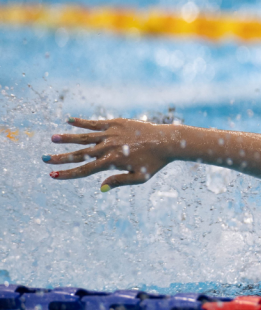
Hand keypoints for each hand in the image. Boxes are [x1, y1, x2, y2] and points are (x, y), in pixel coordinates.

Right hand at [44, 118, 172, 191]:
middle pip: (80, 154)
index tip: (53, 175)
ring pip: (84, 137)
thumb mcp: (139, 177)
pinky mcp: (116, 123)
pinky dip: (82, 122)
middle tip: (44, 158)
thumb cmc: (154, 163)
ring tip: (53, 138)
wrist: (167, 142)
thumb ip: (119, 182)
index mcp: (112, 162)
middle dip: (61, 157)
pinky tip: (69, 120)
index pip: (85, 170)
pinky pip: (95, 123)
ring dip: (67, 138)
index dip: (68, 173)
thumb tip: (100, 188)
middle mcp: (108, 147)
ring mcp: (111, 134)